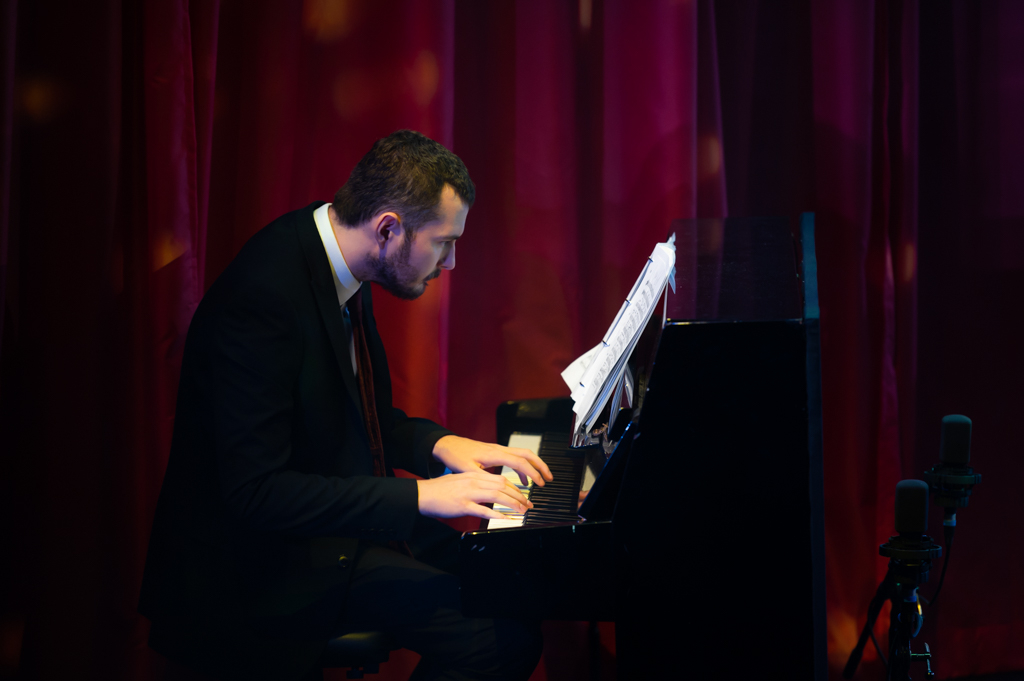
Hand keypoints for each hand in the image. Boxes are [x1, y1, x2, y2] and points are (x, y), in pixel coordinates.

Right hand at [416, 472, 532, 519]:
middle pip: (502, 486)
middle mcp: (473, 481)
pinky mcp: (463, 506)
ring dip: (513, 504)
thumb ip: (474, 483)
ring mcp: (468, 493)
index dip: (514, 487)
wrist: (422, 494)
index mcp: (473, 475)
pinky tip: (506, 518)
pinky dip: (498, 514)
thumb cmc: (438, 489)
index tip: (521, 494)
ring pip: (497, 496)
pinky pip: (484, 510)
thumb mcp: (459, 480)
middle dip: (518, 495)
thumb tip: (488, 489)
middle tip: (528, 504)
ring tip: (522, 511)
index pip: (500, 478)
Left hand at [432, 435, 553, 486]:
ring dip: (534, 466)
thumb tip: (497, 487)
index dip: (532, 473)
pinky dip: (523, 468)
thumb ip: (484, 478)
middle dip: (540, 465)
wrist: (448, 445)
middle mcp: (499, 449)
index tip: (540, 483)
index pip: (520, 462)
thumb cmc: (456, 456)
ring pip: (523, 454)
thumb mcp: (467, 470)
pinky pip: (515, 458)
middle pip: (527, 454)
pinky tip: (522, 481)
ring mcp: (498, 449)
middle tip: (549, 478)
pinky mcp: (496, 452)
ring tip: (541, 480)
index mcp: (494, 454)